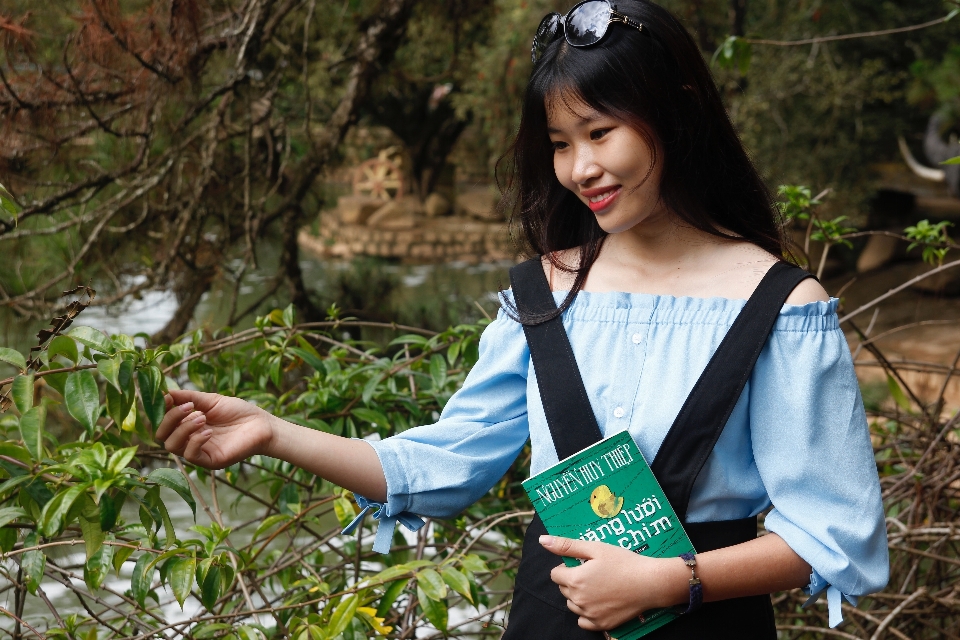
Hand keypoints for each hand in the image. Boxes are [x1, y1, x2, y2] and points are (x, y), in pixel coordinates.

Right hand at [156, 389, 274, 469]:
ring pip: (172, 446)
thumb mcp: (211, 400)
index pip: (162, 422)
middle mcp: (189, 439)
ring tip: (202, 417)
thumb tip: (165, 392)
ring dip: (183, 429)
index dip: (161, 411)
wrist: (262, 424)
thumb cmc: (238, 412)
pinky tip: (208, 431)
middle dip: (170, 419)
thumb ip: (188, 397)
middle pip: (162, 435)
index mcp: (187, 425)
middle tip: (189, 407)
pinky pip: (191, 456)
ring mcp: (198, 451)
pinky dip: (195, 441)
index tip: (169, 398)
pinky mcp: (209, 461)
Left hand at [542, 535, 682, 630]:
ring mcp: (589, 614)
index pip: (555, 574)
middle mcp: (578, 600)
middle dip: (572, 580)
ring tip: (598, 586)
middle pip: (564, 589)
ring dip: (578, 596)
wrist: (649, 583)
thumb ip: (567, 545)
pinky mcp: (600, 625)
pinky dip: (587, 613)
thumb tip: (543, 540)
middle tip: (593, 572)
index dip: (567, 567)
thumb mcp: (595, 548)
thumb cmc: (623, 562)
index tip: (583, 564)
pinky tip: (599, 602)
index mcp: (574, 580)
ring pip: (572, 605)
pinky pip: (583, 621)